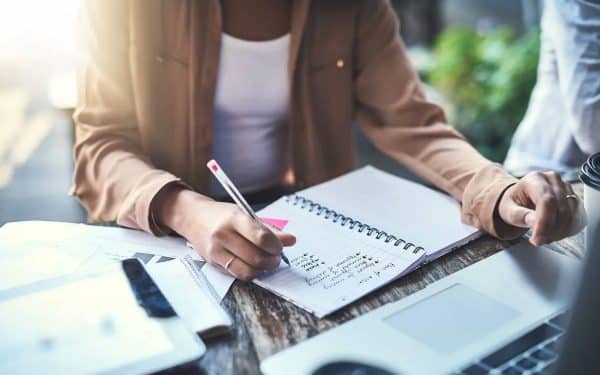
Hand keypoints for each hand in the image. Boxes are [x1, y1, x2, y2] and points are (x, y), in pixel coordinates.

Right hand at [156, 187, 295, 279]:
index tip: (280, 247)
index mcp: (234, 218)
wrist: (193, 217)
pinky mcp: (213, 263)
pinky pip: (237, 274)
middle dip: (272, 260)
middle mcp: (223, 235)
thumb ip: (269, 229)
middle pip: (256, 257)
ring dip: (263, 270)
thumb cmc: (222, 215)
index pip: (262, 237)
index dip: (276, 246)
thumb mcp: (245, 214)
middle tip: (276, 257)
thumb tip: (291, 240)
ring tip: (266, 262)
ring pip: (248, 271)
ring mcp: (216, 250)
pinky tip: (253, 265)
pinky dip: (250, 272)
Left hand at [498, 171, 585, 245]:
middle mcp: (553, 180)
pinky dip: (567, 229)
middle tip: (538, 240)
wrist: (521, 199)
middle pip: (561, 208)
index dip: (545, 223)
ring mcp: (566, 187)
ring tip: (544, 236)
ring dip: (559, 231)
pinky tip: (554, 233)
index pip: (547, 201)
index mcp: (534, 179)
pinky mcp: (573, 197)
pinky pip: (577, 217)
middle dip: (551, 230)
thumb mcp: (507, 210)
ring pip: (572, 214)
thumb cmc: (513, 203)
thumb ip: (519, 215)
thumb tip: (533, 221)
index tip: (538, 239)